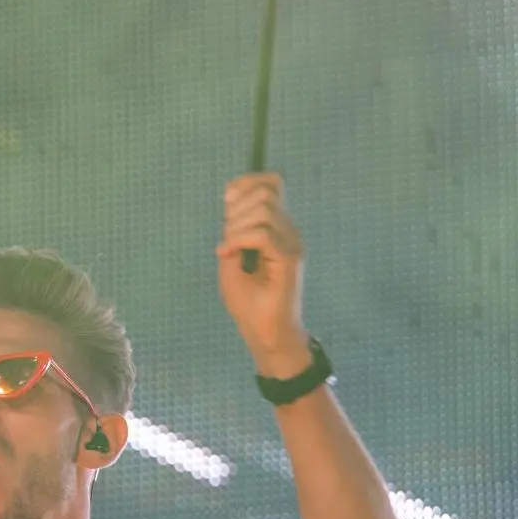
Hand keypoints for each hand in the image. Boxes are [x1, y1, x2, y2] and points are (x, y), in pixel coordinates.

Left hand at [216, 173, 310, 377]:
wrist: (265, 334)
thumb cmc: (249, 303)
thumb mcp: (231, 260)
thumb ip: (232, 231)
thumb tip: (231, 201)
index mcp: (276, 228)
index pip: (270, 184)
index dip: (245, 184)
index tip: (227, 205)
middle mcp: (288, 231)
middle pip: (265, 191)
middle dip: (236, 210)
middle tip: (226, 240)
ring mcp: (291, 243)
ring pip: (263, 210)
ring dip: (236, 228)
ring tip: (228, 251)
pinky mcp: (290, 259)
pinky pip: (263, 235)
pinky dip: (240, 240)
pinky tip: (229, 254)